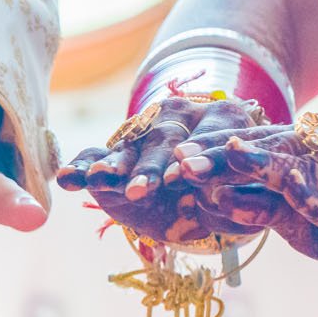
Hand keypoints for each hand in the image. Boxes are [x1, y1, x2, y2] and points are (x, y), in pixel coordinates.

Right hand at [55, 95, 267, 247]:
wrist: (213, 186)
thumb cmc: (239, 189)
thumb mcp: (250, 193)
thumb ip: (239, 196)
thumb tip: (222, 197)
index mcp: (221, 119)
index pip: (208, 137)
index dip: (195, 157)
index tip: (183, 175)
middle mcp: (178, 119)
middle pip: (164, 141)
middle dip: (150, 167)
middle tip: (140, 190)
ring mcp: (144, 135)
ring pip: (128, 147)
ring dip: (113, 165)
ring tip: (98, 179)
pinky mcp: (115, 154)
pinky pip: (96, 156)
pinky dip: (82, 167)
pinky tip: (67, 179)